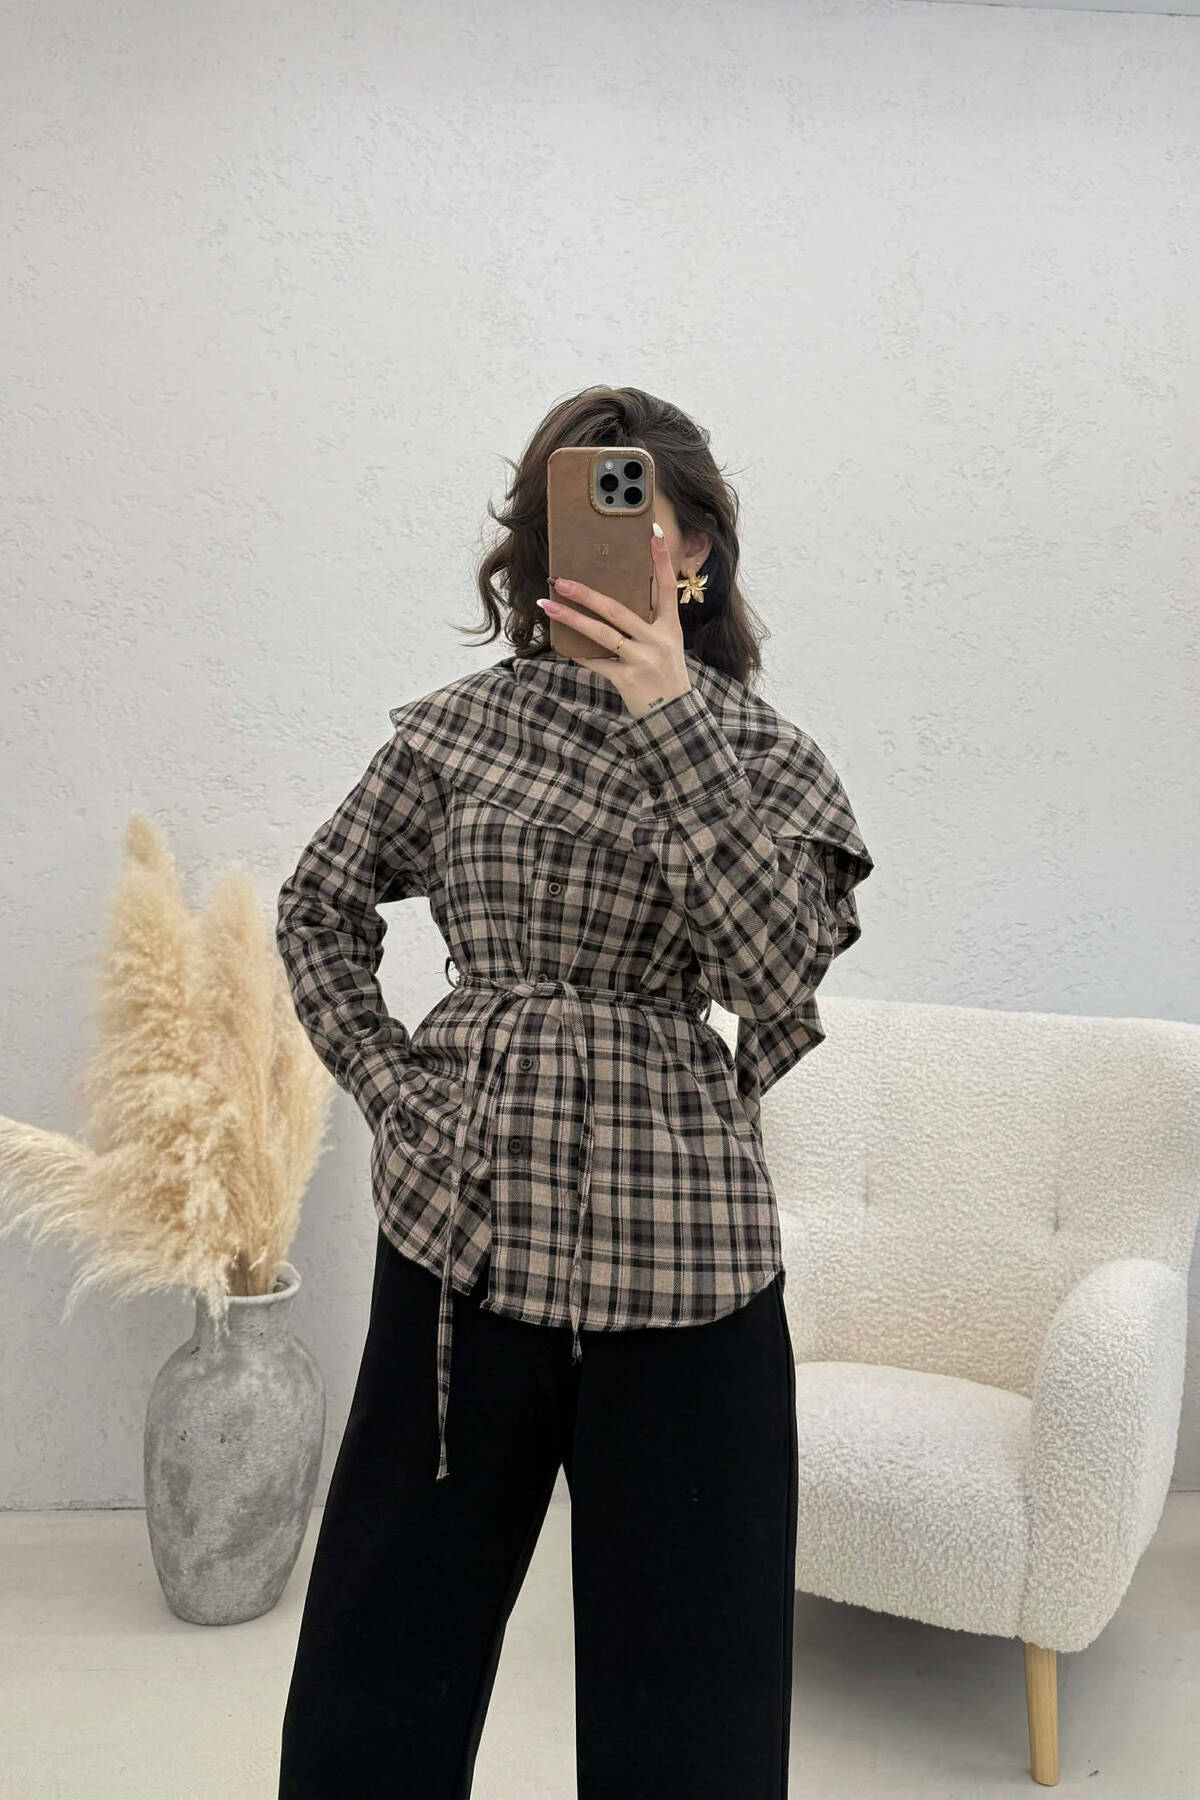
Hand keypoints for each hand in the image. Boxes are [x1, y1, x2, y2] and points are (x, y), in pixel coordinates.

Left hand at [539, 524, 691, 719]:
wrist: (673, 717)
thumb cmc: (666, 676)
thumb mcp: (667, 645)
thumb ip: (647, 624)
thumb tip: (612, 602)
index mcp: (670, 627)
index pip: (668, 587)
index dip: (661, 560)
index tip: (652, 533)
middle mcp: (658, 641)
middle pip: (618, 610)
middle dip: (587, 594)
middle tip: (561, 580)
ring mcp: (642, 660)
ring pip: (602, 634)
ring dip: (572, 619)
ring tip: (547, 606)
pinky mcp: (628, 679)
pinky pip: (596, 662)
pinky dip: (579, 653)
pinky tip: (562, 644)